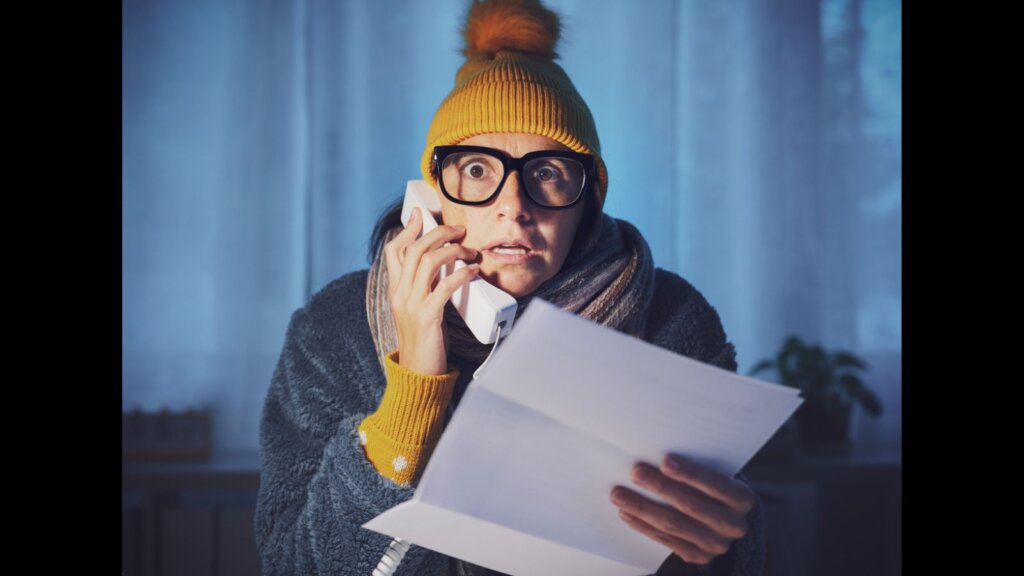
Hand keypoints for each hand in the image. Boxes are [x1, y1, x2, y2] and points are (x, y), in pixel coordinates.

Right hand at [383, 207, 480, 374]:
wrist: (418, 375)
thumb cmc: (425, 341)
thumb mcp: (419, 309)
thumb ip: (424, 287)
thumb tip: (440, 264)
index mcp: (396, 291)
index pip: (394, 252)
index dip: (407, 230)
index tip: (421, 214)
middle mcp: (400, 295)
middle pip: (414, 250)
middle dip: (437, 233)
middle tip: (458, 230)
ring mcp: (412, 305)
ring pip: (427, 262)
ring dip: (452, 251)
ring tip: (470, 251)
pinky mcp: (427, 317)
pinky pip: (443, 287)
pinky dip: (461, 274)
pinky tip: (473, 272)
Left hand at [610, 453, 755, 567]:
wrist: (725, 519)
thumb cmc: (712, 487)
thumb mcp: (716, 474)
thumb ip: (696, 467)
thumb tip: (656, 453)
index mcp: (742, 499)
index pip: (715, 484)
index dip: (690, 473)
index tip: (664, 460)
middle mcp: (734, 525)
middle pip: (690, 505)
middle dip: (659, 487)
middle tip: (634, 471)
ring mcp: (716, 545)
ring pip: (673, 525)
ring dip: (642, 508)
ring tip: (618, 494)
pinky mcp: (698, 557)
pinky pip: (665, 540)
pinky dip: (643, 525)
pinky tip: (626, 512)